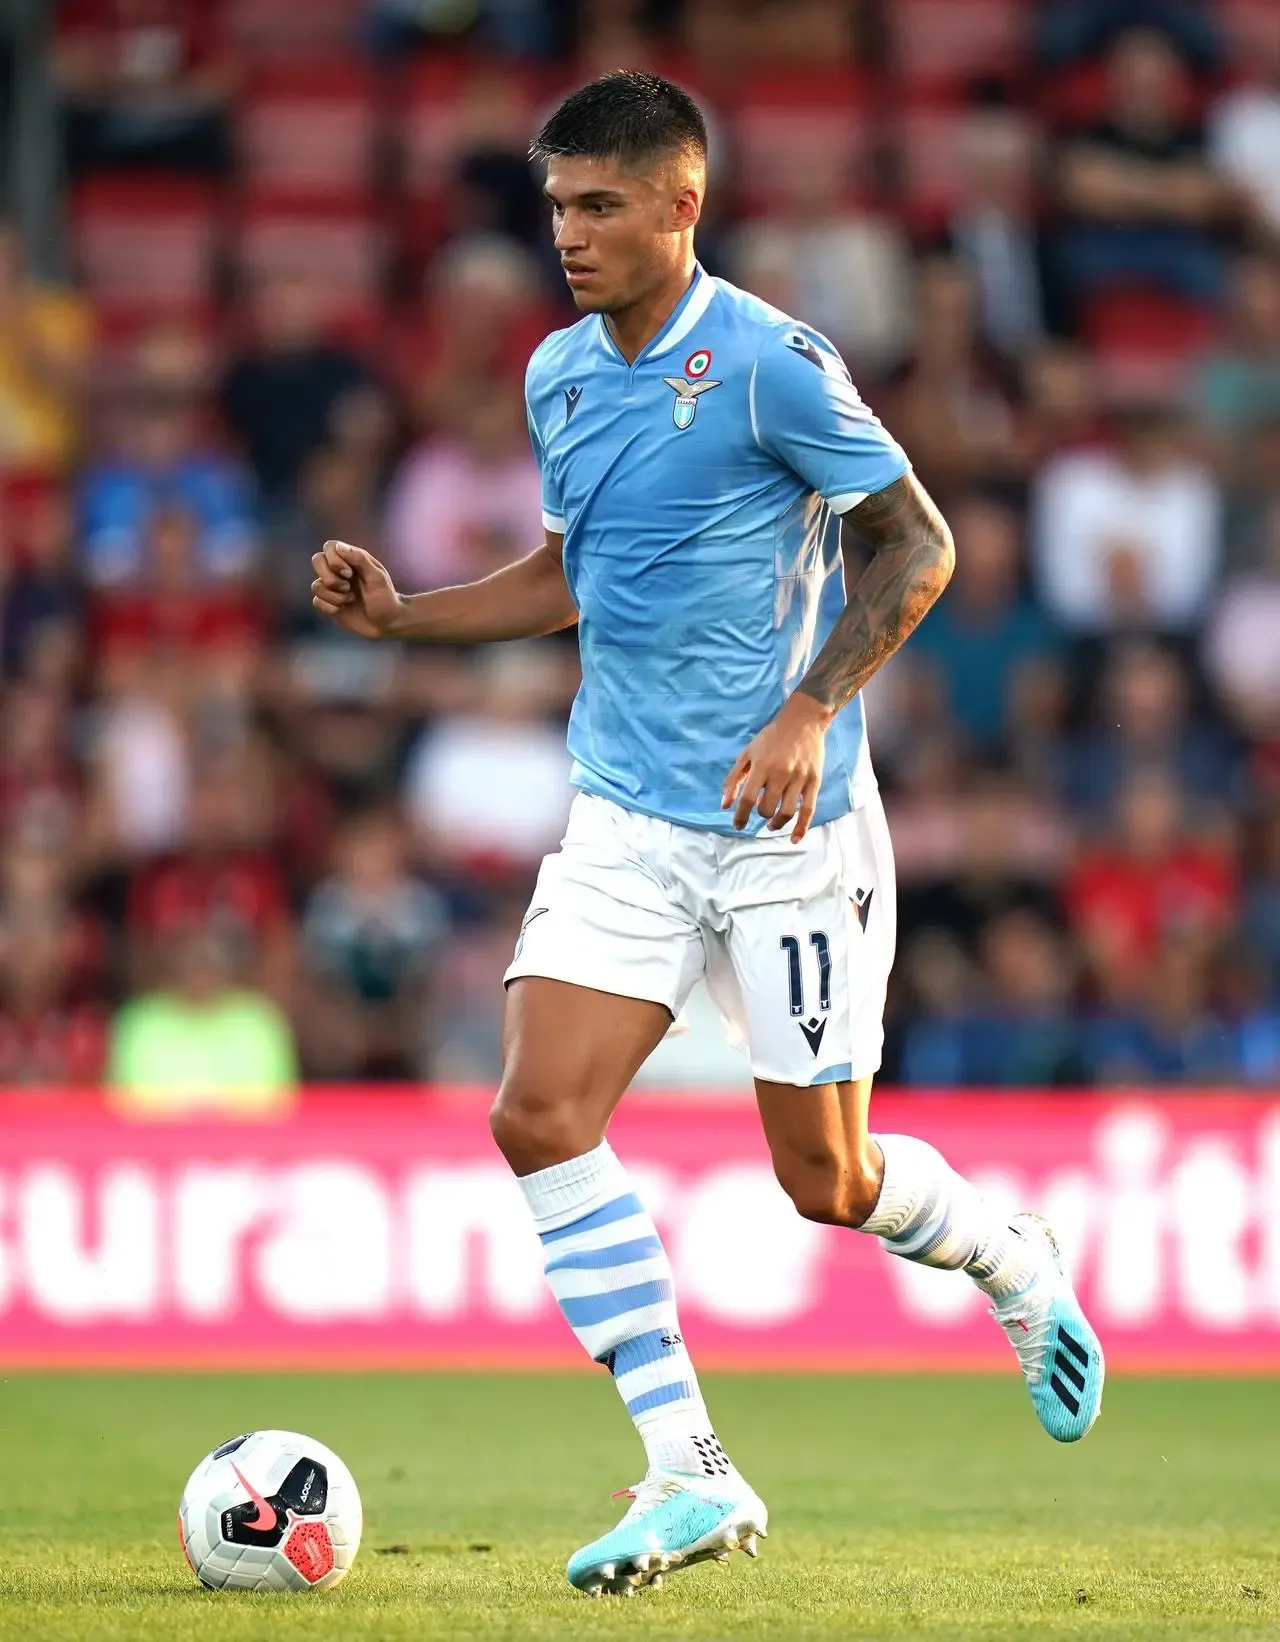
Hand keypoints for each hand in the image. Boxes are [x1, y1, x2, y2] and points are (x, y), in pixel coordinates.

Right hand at [310, 540, 402, 639]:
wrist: (387, 623)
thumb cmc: (385, 597)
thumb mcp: (377, 577)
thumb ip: (359, 559)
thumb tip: (338, 546)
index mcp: (352, 559)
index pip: (330, 547)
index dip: (334, 560)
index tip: (349, 573)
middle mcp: (339, 571)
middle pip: (317, 560)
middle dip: (329, 577)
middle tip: (347, 587)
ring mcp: (333, 587)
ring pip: (316, 585)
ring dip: (334, 596)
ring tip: (350, 599)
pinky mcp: (329, 603)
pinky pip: (317, 601)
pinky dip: (330, 607)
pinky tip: (343, 609)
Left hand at [721, 693, 829, 842]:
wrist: (803, 721)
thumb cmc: (771, 738)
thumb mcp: (748, 753)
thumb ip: (734, 779)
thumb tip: (725, 805)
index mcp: (762, 766)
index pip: (748, 799)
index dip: (740, 816)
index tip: (738, 825)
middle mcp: (780, 773)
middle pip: (767, 808)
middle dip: (761, 815)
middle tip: (761, 811)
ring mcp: (799, 778)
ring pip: (786, 812)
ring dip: (776, 824)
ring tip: (772, 824)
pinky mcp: (814, 781)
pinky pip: (809, 810)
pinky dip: (801, 827)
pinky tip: (794, 839)